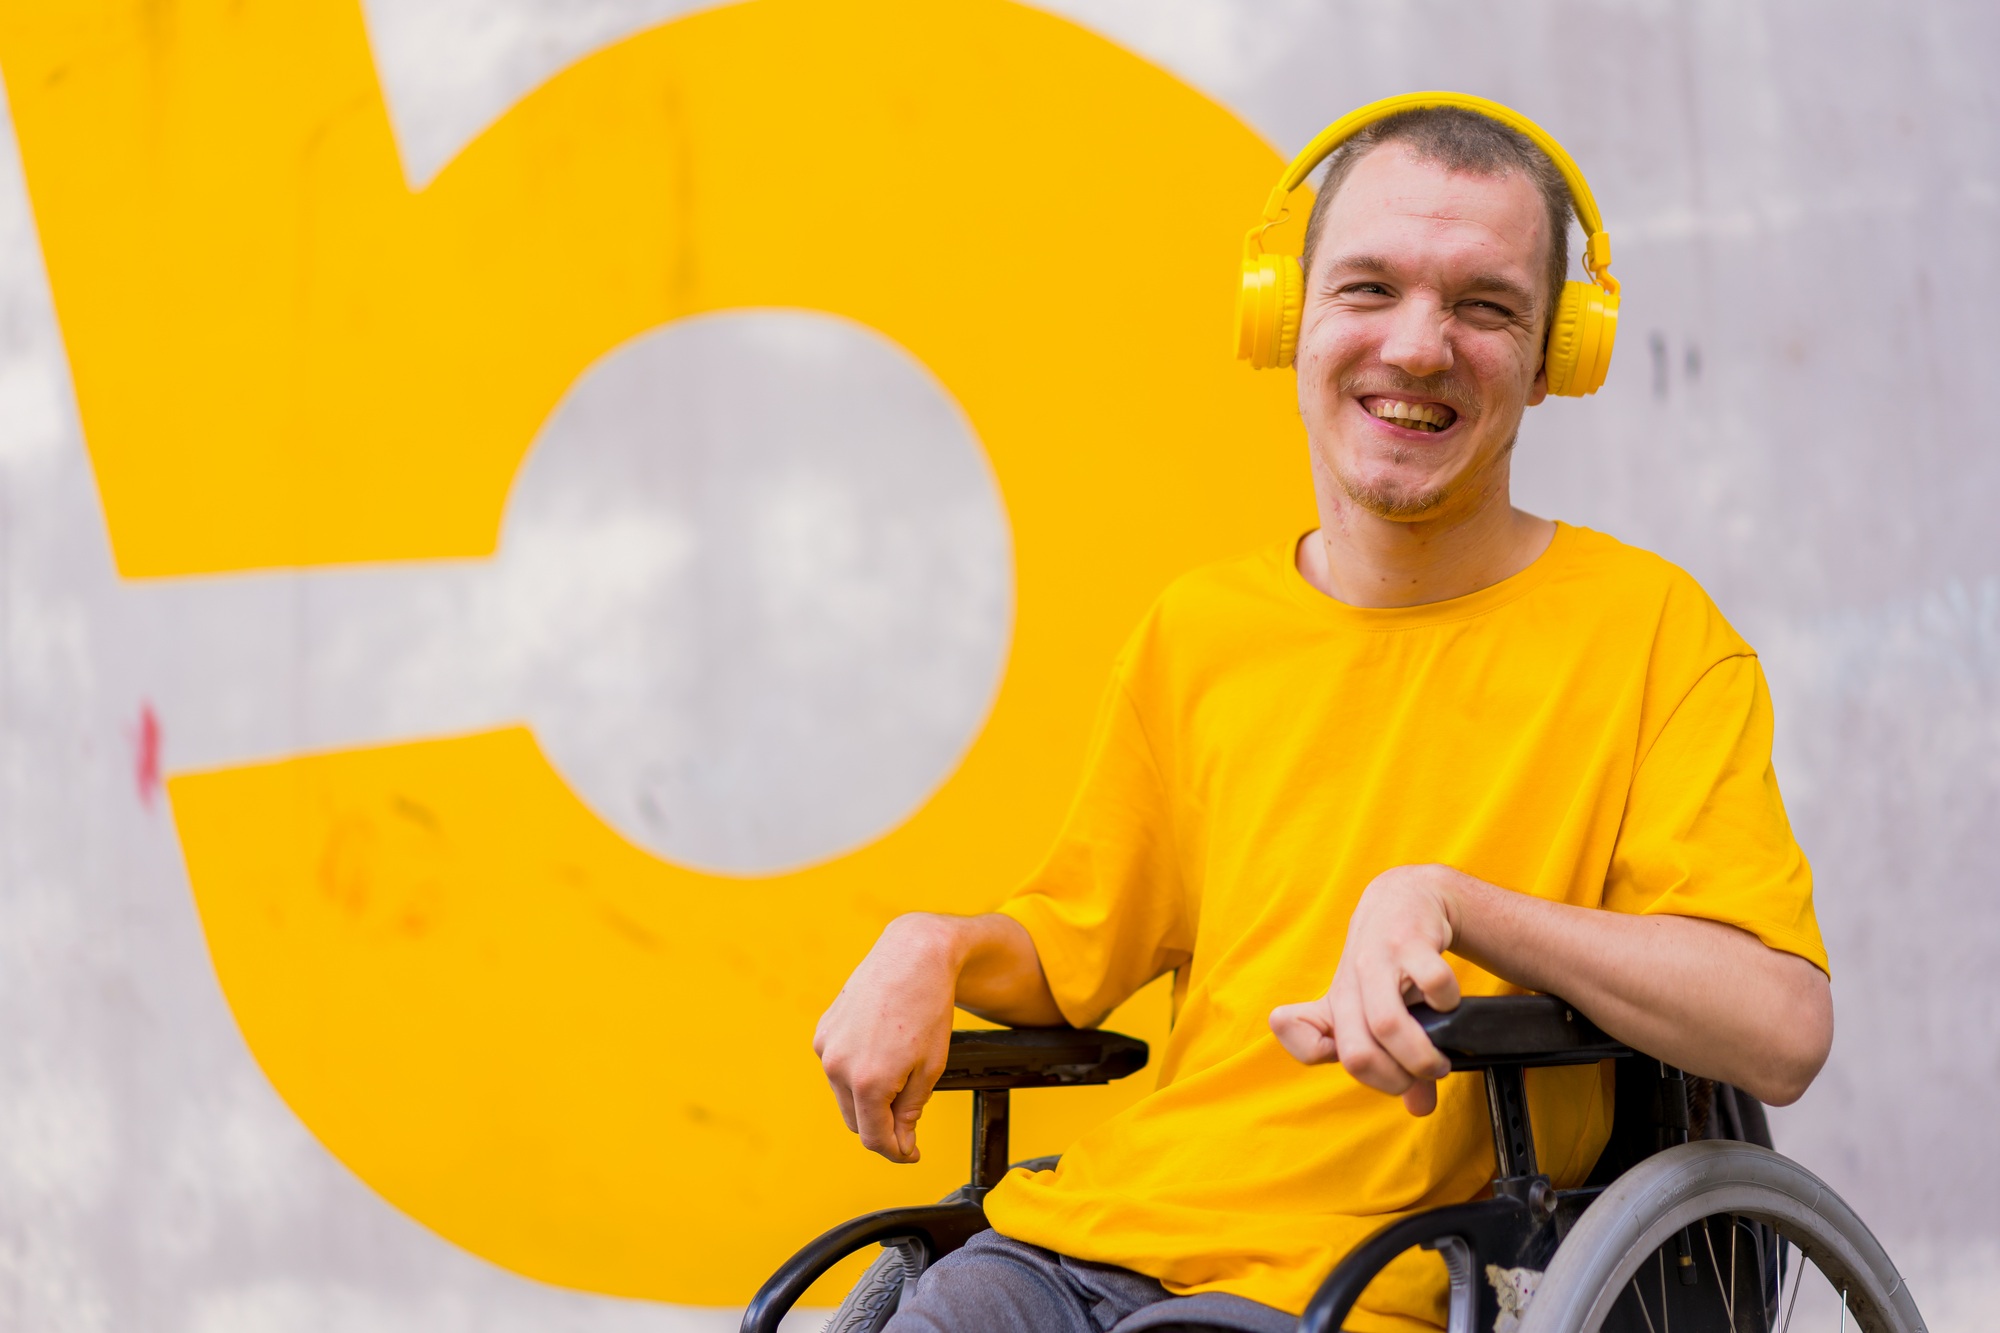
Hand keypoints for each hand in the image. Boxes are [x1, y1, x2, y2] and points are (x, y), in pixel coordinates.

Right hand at [813, 915, 961, 1162]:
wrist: (912, 955)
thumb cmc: (928, 1008)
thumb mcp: (931, 1067)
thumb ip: (910, 1110)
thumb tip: (900, 1142)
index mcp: (869, 1082)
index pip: (875, 1138)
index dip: (896, 1152)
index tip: (912, 1154)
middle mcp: (839, 1067)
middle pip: (856, 1122)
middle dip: (882, 1126)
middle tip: (910, 1120)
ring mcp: (826, 1047)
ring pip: (844, 1096)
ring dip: (867, 1099)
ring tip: (899, 1074)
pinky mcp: (823, 1031)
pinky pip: (837, 1068)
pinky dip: (856, 1073)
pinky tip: (881, 1052)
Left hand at [1268, 864, 1467, 1115]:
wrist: (1405, 897)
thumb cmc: (1386, 962)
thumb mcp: (1373, 1006)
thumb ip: (1391, 1059)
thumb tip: (1420, 1107)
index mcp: (1337, 1005)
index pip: (1307, 1046)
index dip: (1325, 1063)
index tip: (1368, 1068)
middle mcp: (1350, 984)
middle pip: (1355, 1053)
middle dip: (1394, 1079)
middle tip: (1421, 1076)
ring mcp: (1378, 960)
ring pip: (1387, 1024)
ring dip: (1420, 1056)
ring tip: (1438, 1060)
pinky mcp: (1410, 940)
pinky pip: (1432, 983)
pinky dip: (1447, 1002)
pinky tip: (1449, 1002)